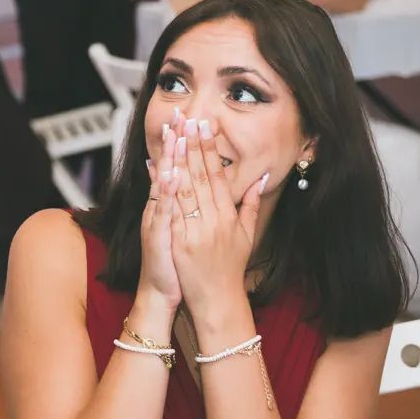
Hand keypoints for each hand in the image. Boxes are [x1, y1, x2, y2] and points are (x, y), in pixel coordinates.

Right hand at [138, 121, 181, 312]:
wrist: (159, 293)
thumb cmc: (172, 263)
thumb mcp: (176, 228)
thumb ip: (176, 201)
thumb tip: (175, 176)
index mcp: (166, 206)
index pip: (172, 168)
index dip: (178, 144)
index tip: (184, 120)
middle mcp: (158, 209)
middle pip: (165, 169)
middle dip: (173, 142)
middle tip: (178, 115)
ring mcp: (156, 221)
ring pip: (162, 186)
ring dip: (168, 160)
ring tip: (176, 136)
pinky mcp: (157, 236)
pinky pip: (162, 211)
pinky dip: (166, 192)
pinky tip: (170, 176)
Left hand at [169, 116, 267, 313]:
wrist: (218, 299)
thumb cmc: (230, 268)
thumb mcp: (247, 236)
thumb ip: (253, 205)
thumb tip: (262, 179)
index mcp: (229, 215)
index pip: (218, 174)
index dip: (211, 149)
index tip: (207, 126)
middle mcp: (214, 219)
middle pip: (202, 175)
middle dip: (194, 145)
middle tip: (189, 118)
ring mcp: (196, 229)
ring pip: (186, 187)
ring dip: (178, 159)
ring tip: (173, 134)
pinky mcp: (180, 241)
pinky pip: (171, 209)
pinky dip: (163, 188)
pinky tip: (157, 168)